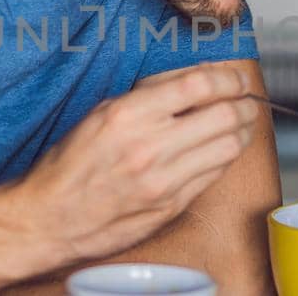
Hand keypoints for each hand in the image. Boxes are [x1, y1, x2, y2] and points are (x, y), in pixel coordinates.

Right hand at [13, 63, 259, 261]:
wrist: (51, 219)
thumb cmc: (71, 164)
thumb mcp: (101, 112)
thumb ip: (149, 94)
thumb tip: (194, 78)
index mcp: (129, 115)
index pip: (200, 86)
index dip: (229, 78)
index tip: (236, 78)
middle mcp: (150, 147)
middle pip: (225, 116)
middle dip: (245, 104)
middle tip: (246, 100)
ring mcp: (164, 181)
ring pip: (229, 148)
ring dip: (242, 132)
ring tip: (240, 124)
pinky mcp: (172, 207)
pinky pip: (214, 176)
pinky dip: (223, 158)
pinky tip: (219, 150)